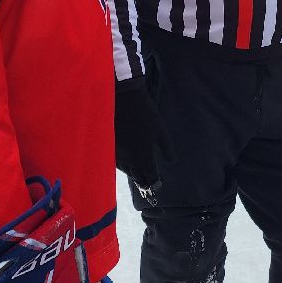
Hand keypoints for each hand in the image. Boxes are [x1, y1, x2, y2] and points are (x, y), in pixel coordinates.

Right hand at [114, 78, 171, 193]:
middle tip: (148, 183)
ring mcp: (118, 153)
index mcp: (144, 156)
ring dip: (133, 173)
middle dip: (143, 180)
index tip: (158, 184)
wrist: (122, 99)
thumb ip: (166, 148)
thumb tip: (172, 161)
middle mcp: (130, 159)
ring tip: (139, 174)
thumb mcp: (160, 130)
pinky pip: (117, 162)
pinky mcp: (109, 146)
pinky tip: (127, 162)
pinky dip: (123, 165)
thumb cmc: (145, 113)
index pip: (150, 177)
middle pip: (137, 177)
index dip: (155, 182)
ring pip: (126, 170)